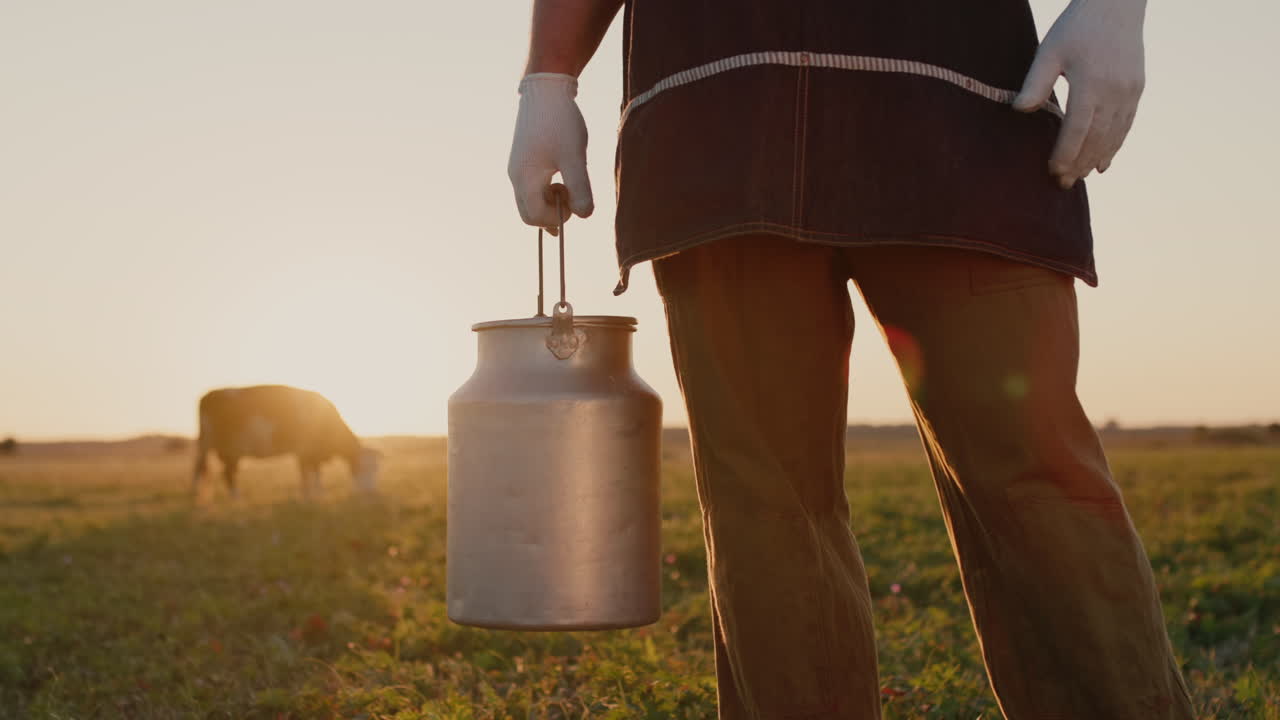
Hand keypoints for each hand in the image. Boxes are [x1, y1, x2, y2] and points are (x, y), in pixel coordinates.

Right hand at [507, 73, 593, 233]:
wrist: (546, 88)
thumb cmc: (560, 121)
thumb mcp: (575, 157)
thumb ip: (580, 188)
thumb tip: (584, 216)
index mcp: (524, 178)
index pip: (534, 217)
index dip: (556, 218)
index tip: (575, 198)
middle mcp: (515, 176)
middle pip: (529, 213)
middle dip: (552, 212)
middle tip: (572, 193)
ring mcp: (517, 168)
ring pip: (530, 200)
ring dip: (550, 200)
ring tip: (569, 179)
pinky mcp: (522, 159)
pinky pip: (531, 186)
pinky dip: (547, 189)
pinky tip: (563, 171)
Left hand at [1013, 0, 1145, 188]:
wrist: (1117, 5)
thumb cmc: (1076, 26)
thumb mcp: (1050, 50)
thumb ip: (1035, 82)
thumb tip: (1019, 110)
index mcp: (1090, 83)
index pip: (1077, 129)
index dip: (1065, 153)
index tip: (1052, 171)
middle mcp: (1114, 91)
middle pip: (1096, 138)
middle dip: (1079, 163)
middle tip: (1063, 184)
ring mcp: (1129, 92)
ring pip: (1113, 136)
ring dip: (1096, 159)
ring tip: (1079, 178)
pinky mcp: (1137, 89)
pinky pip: (1126, 126)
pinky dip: (1114, 147)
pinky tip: (1103, 163)